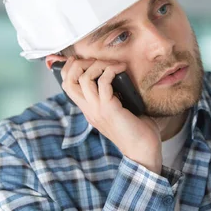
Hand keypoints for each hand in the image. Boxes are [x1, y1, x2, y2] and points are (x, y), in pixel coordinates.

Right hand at [60, 57, 162, 173]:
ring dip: (98, 65)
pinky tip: (121, 69)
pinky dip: (110, 71)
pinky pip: (102, 83)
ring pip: (83, 79)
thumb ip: (114, 96)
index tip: (85, 59)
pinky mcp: (109, 109)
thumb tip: (121, 76)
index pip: (67, 85)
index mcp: (89, 109)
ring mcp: (97, 109)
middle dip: (79, 64)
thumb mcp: (120, 109)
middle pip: (68, 81)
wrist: (143, 151)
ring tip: (113, 64)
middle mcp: (89, 109)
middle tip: (98, 60)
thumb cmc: (137, 130)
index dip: (70, 68)